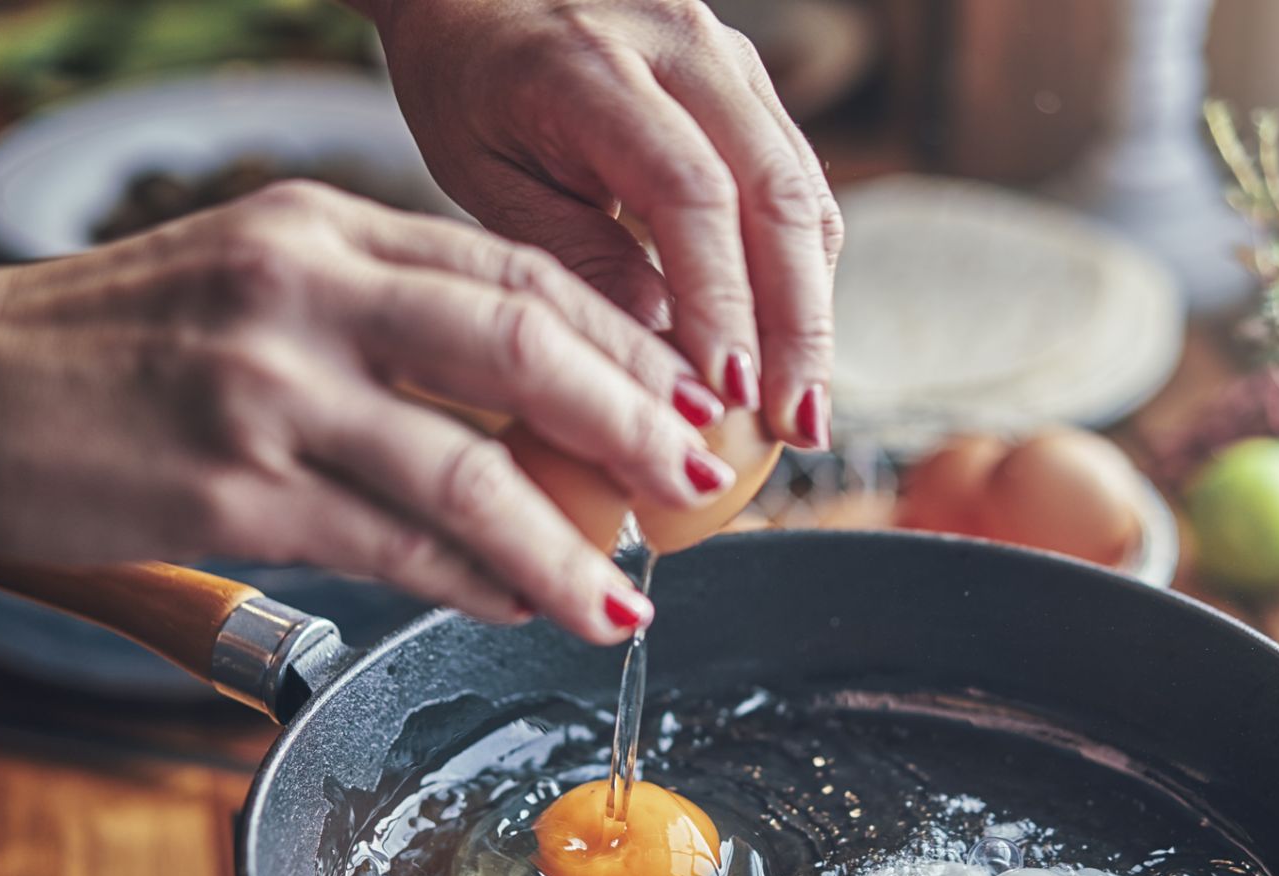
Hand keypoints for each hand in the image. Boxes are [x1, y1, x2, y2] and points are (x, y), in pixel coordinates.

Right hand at [0, 184, 738, 642]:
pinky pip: (394, 545)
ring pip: (471, 467)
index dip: (619, 342)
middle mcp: (302, 289)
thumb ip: (373, 321)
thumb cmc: (99, 347)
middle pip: (521, 344)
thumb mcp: (246, 283)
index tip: (680, 397)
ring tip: (625, 595)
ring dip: (568, 544)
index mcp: (318, 226)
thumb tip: (516, 407)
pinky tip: (520, 605)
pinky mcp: (231, 490)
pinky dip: (473, 582)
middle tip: (696, 481)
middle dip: (633, 421)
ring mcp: (266, 389)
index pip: (511, 271)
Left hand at [370, 0, 843, 448]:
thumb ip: (572, 254)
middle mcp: (682, 47)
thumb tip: (662, 355)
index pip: (691, 193)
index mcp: (593, 67)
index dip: (722, 301)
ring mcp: (728, 59)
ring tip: (804, 407)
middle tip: (797, 425)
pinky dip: (800, 273)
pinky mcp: (749, 83)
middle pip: (776, 195)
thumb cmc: (466, 83)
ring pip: (803, 193)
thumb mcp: (484, 175)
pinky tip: (788, 348)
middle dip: (797, 325)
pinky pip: (796, 185)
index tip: (729, 395)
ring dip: (813, 309)